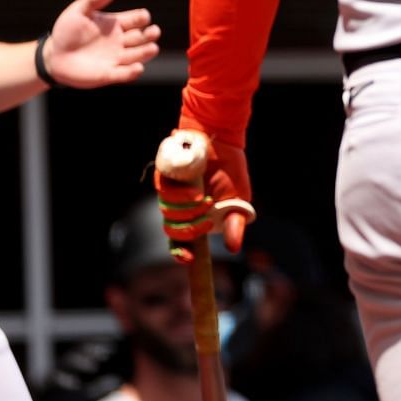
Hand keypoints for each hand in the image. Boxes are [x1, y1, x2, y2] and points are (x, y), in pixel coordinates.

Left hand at [42, 0, 159, 88]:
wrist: (53, 56)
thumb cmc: (66, 32)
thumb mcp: (77, 11)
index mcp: (117, 24)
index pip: (137, 19)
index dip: (142, 18)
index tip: (142, 17)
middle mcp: (121, 41)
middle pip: (143, 37)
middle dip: (151, 34)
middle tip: (154, 32)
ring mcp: (117, 58)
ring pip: (138, 55)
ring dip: (147, 52)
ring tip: (152, 48)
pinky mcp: (109, 74)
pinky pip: (124, 74)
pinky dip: (132, 72)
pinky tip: (137, 68)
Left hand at [155, 129, 254, 253]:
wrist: (223, 142)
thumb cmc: (230, 171)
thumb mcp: (237, 201)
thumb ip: (234, 224)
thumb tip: (233, 249)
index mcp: (194, 218)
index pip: (180, 241)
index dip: (180, 253)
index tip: (190, 259)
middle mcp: (179, 208)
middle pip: (172, 232)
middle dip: (190, 231)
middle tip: (208, 221)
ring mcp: (170, 194)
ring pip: (167, 215)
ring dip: (187, 213)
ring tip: (206, 201)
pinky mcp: (163, 178)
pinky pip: (164, 195)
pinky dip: (179, 198)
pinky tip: (195, 193)